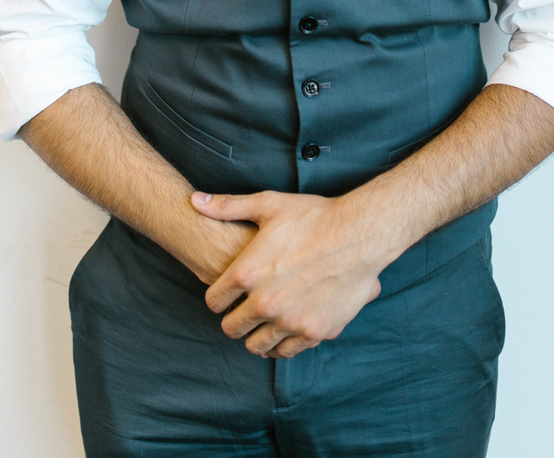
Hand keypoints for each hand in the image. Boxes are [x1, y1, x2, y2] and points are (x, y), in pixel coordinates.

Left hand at [191, 189, 383, 358]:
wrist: (359, 234)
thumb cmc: (313, 217)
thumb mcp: (268, 205)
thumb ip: (228, 207)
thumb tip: (195, 201)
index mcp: (247, 273)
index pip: (214, 302)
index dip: (219, 296)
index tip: (229, 291)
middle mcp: (264, 302)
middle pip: (231, 328)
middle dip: (235, 318)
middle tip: (246, 307)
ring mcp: (289, 321)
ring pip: (257, 346)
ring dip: (257, 334)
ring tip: (265, 319)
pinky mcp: (313, 333)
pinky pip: (286, 351)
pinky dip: (283, 343)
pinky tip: (287, 326)